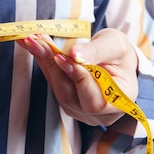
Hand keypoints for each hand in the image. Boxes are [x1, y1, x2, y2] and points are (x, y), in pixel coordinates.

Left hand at [17, 28, 137, 125]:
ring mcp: (81, 110)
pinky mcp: (67, 101)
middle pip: (70, 97)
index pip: (95, 100)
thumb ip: (97, 51)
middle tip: (38, 42)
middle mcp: (100, 113)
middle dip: (53, 67)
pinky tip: (36, 46)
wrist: (115, 58)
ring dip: (44, 63)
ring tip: (33, 41)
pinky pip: (54, 84)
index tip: (61, 57)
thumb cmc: (119, 53)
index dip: (78, 79)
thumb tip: (74, 55)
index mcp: (120, 101)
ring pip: (58, 90)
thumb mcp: (114, 45)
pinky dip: (44, 64)